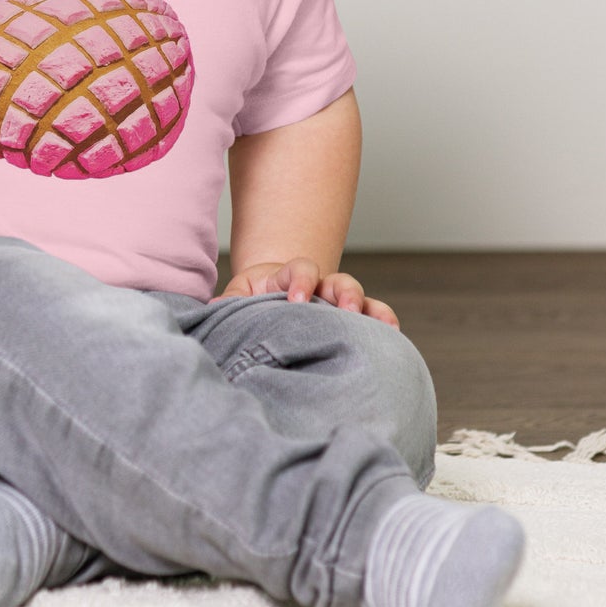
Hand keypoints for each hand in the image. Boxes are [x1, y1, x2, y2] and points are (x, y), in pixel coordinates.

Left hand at [218, 258, 399, 327]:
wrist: (271, 299)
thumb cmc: (254, 299)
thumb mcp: (240, 296)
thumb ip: (230, 301)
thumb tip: (213, 309)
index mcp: (290, 276)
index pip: (300, 269)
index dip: (301, 281)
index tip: (296, 301)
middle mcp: (319, 285)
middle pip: (338, 280)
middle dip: (343, 293)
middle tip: (343, 310)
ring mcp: (337, 300)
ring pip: (359, 296)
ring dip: (368, 308)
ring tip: (380, 326)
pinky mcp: (350, 317)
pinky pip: (373, 314)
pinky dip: (384, 321)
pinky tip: (392, 336)